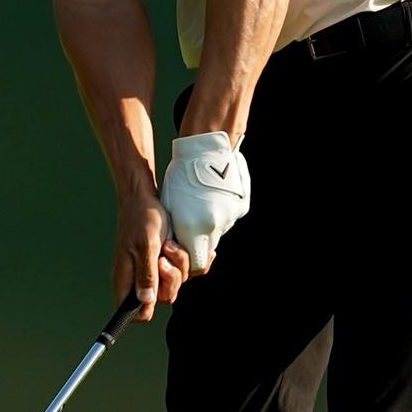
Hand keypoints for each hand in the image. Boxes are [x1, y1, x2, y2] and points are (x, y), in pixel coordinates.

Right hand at [113, 192, 191, 323]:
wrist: (145, 197)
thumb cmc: (141, 218)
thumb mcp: (146, 245)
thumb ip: (146, 274)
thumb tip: (145, 301)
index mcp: (127, 280)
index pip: (136, 314)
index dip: (149, 307)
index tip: (158, 284)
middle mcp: (141, 279)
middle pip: (165, 299)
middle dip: (171, 278)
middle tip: (164, 256)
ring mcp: (156, 271)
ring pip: (178, 283)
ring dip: (180, 263)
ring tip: (170, 243)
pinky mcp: (168, 261)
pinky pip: (187, 271)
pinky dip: (191, 259)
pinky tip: (188, 246)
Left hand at [159, 130, 250, 274]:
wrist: (205, 148)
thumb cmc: (180, 175)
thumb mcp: (169, 206)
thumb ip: (176, 232)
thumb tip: (178, 249)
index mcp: (193, 227)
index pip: (197, 264)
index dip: (189, 260)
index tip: (182, 248)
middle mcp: (215, 225)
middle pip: (209, 248)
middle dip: (199, 241)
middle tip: (191, 221)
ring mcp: (231, 216)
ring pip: (220, 230)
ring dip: (211, 222)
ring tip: (202, 200)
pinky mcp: (242, 206)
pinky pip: (230, 217)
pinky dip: (222, 210)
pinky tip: (215, 194)